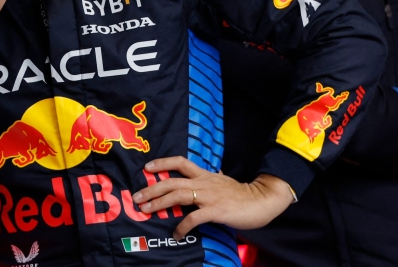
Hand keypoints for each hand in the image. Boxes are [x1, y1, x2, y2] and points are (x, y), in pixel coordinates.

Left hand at [132, 156, 293, 238]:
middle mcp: (203, 182)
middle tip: (137, 196)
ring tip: (146, 210)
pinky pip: (194, 218)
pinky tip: (176, 234)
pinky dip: (182, 226)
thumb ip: (211, 178)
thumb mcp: (223, 180)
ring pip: (177, 195)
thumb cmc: (241, 193)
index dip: (162, 163)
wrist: (261, 201)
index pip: (180, 162)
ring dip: (159, 203)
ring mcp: (208, 196)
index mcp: (204, 174)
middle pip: (172, 181)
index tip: (147, 167)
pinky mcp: (215, 210)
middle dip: (152, 188)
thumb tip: (207, 174)